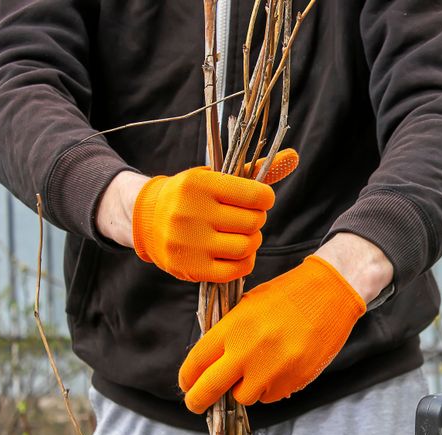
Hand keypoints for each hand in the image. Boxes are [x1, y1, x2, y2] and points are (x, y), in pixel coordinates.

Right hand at [97, 150, 298, 282]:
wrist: (146, 220)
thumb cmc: (191, 196)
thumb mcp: (215, 177)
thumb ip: (255, 171)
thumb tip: (294, 157)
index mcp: (199, 184)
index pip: (256, 195)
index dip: (264, 199)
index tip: (257, 200)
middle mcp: (191, 212)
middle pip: (253, 222)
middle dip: (256, 220)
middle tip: (244, 219)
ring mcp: (189, 242)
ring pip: (247, 246)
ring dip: (251, 242)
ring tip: (239, 235)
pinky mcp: (191, 268)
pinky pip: (237, 270)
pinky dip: (244, 262)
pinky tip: (234, 253)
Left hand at [178, 254, 366, 412]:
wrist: (330, 293)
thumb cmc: (289, 295)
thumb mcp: (248, 305)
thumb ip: (228, 334)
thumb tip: (211, 362)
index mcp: (232, 329)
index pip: (195, 363)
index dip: (187, 378)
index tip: (186, 384)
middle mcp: (248, 352)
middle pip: (210, 389)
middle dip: (198, 401)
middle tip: (196, 405)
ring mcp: (271, 370)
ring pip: (243, 397)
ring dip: (244, 390)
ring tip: (256, 371)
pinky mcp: (293, 381)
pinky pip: (271, 396)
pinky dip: (270, 388)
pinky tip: (280, 368)